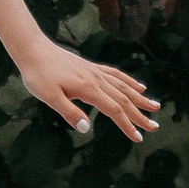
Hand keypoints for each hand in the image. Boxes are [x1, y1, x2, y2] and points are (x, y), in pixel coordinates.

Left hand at [17, 40, 159, 143]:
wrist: (32, 49)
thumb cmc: (38, 75)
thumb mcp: (49, 97)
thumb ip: (68, 112)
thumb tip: (86, 129)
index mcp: (88, 89)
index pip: (114, 110)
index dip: (127, 125)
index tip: (139, 138)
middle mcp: (96, 79)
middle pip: (124, 99)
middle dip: (140, 115)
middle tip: (156, 128)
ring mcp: (95, 72)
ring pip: (124, 87)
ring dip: (140, 98)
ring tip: (156, 107)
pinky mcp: (91, 67)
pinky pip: (116, 75)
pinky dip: (129, 82)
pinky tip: (138, 86)